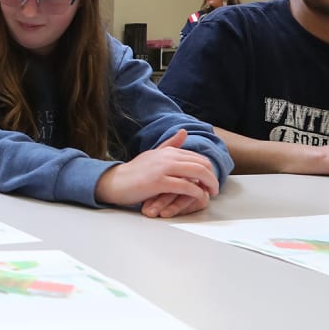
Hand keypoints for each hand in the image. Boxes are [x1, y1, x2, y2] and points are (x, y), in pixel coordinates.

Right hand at [94, 130, 218, 216]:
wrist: (115, 182)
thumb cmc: (134, 172)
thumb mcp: (154, 154)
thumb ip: (170, 145)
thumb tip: (183, 131)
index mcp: (168, 151)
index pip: (198, 157)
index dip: (208, 169)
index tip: (209, 180)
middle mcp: (167, 157)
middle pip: (201, 164)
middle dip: (212, 177)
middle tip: (214, 189)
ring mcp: (163, 169)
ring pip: (197, 172)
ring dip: (209, 184)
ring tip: (210, 194)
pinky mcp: (159, 182)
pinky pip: (186, 186)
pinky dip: (196, 193)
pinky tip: (198, 198)